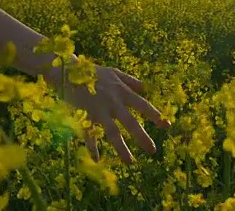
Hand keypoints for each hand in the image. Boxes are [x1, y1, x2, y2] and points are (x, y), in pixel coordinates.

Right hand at [50, 65, 169, 163]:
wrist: (67, 71)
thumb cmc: (92, 72)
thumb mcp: (114, 72)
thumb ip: (130, 80)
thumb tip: (145, 88)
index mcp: (122, 91)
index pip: (143, 105)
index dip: (155, 116)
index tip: (167, 126)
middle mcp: (113, 102)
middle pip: (131, 122)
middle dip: (142, 137)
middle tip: (153, 151)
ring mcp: (99, 110)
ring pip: (113, 132)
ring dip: (122, 148)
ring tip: (130, 162)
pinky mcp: (84, 115)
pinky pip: (89, 134)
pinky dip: (93, 147)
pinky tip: (97, 159)